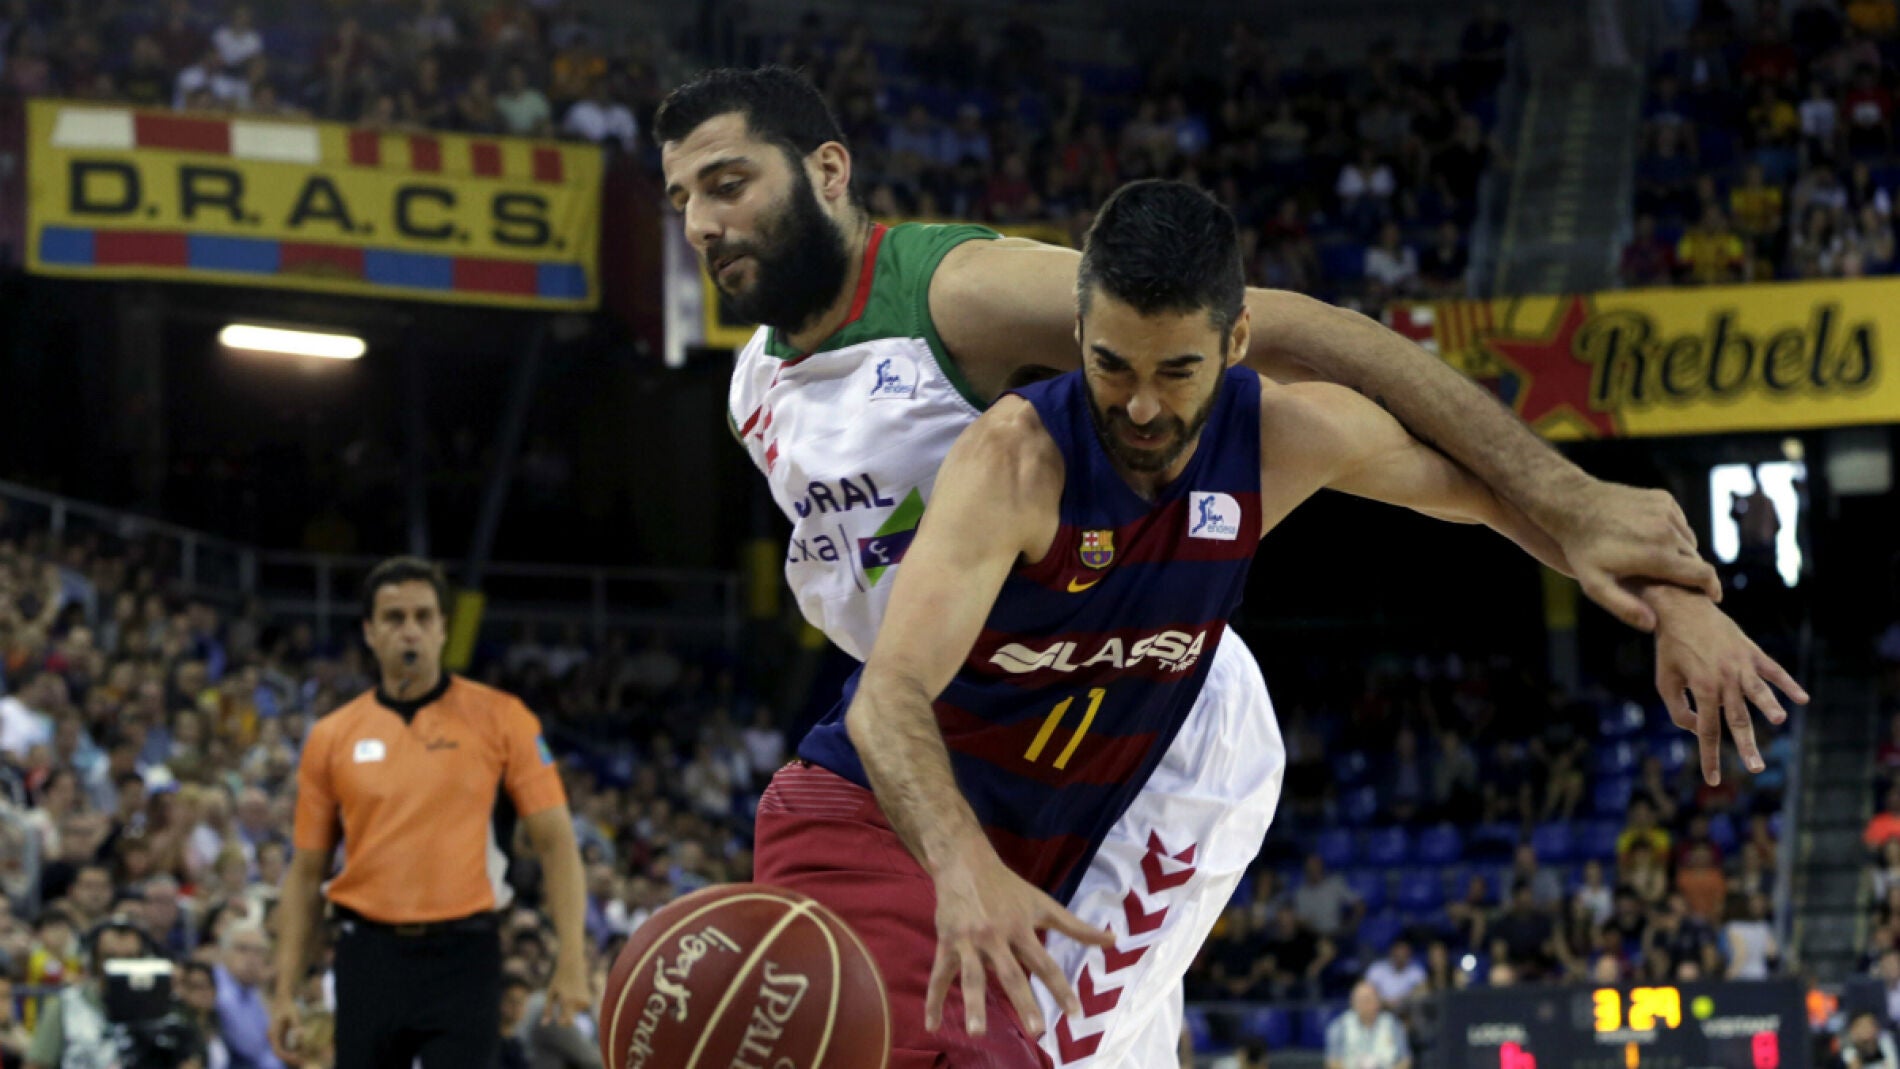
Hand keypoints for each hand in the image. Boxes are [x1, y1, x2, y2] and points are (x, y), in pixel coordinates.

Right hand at [268, 995, 300, 1062]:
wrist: (282, 1000)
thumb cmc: (289, 1007)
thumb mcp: (294, 1014)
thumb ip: (297, 1025)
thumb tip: (301, 1034)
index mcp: (273, 1033)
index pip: (278, 1051)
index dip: (287, 1057)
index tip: (297, 1058)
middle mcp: (272, 1037)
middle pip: (278, 1053)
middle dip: (289, 1058)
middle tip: (301, 1060)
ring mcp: (274, 1037)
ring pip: (280, 1050)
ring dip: (289, 1055)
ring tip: (301, 1057)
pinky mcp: (278, 1035)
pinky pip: (282, 1046)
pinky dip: (289, 1050)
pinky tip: (299, 1050)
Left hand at [541, 956, 592, 1026]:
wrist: (573, 966)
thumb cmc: (558, 980)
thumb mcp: (550, 994)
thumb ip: (547, 1010)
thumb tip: (544, 1025)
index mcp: (567, 1000)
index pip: (568, 1021)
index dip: (563, 1024)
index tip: (559, 1021)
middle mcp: (578, 1001)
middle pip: (572, 1019)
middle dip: (566, 1017)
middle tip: (562, 1005)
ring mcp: (585, 1000)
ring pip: (575, 1013)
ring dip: (570, 1008)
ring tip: (568, 994)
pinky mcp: (589, 999)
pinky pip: (580, 1009)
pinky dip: (576, 1005)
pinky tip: (574, 994)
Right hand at [925, 839, 1113, 1037]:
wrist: (965, 862)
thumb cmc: (1008, 887)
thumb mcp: (1043, 904)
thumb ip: (1077, 927)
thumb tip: (1113, 940)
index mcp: (1021, 929)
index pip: (1045, 964)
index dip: (1061, 989)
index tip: (1074, 1014)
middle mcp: (996, 937)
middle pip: (1012, 974)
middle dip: (1024, 1002)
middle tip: (1036, 1031)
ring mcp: (969, 941)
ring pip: (972, 977)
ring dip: (974, 1005)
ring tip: (976, 1032)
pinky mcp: (947, 943)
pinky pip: (939, 976)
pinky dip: (933, 1001)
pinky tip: (932, 1026)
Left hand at [1550, 482, 1719, 630]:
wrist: (1574, 505)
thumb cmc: (1582, 549)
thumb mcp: (1595, 585)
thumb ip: (1625, 608)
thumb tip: (1653, 624)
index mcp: (1657, 556)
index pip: (1703, 575)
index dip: (1712, 588)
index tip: (1713, 597)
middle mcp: (1667, 532)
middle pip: (1695, 559)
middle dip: (1691, 573)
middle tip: (1675, 583)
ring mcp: (1666, 512)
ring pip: (1688, 541)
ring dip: (1681, 553)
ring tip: (1659, 563)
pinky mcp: (1663, 499)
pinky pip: (1679, 522)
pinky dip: (1673, 532)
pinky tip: (1651, 539)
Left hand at [1647, 585, 1808, 784]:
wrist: (1681, 609)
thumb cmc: (1671, 649)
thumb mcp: (1665, 681)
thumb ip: (1679, 709)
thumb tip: (1698, 729)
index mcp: (1702, 688)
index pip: (1708, 730)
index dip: (1710, 756)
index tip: (1714, 780)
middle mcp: (1724, 678)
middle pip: (1738, 718)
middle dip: (1747, 746)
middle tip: (1757, 769)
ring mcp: (1740, 664)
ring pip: (1758, 691)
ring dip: (1769, 706)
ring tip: (1778, 721)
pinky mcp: (1751, 651)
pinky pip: (1773, 670)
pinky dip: (1788, 684)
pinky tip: (1803, 699)